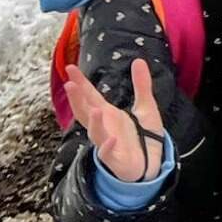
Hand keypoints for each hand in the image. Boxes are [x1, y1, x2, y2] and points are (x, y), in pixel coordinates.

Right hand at [63, 58, 165, 182]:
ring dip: (94, 123)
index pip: (91, 96)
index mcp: (108, 113)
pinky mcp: (116, 159)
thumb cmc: (144, 134)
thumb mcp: (146, 106)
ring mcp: (108, 143)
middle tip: (70, 84)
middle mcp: (104, 127)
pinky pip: (108, 154)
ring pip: (96, 133)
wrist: (151, 161)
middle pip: (86, 112)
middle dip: (77, 100)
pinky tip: (112, 139)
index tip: (70, 68)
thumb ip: (141, 84)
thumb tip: (138, 60)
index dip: (81, 83)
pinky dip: (108, 147)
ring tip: (96, 110)